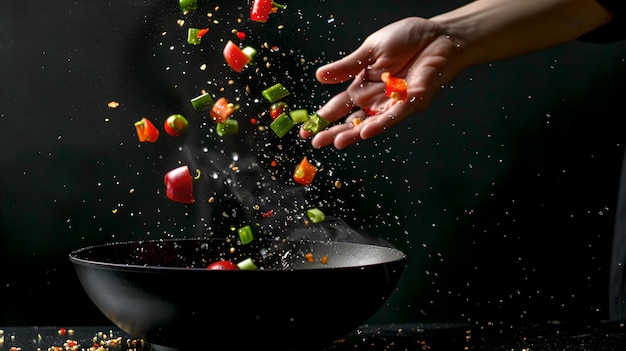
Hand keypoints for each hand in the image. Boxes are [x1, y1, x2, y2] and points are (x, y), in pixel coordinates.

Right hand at [300, 17, 464, 148]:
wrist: (438, 35)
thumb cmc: (407, 40)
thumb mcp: (369, 51)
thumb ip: (346, 67)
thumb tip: (319, 76)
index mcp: (364, 86)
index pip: (340, 106)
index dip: (323, 118)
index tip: (306, 130)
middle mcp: (377, 99)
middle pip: (353, 120)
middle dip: (334, 132)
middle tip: (316, 142)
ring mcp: (394, 103)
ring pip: (372, 123)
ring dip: (354, 134)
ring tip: (337, 142)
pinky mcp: (413, 101)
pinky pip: (395, 116)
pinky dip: (380, 124)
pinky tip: (365, 132)